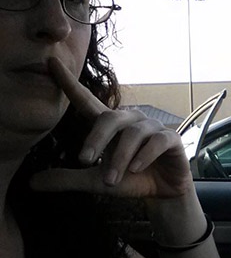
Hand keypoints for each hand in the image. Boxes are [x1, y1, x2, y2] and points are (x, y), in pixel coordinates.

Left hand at [30, 57, 192, 198]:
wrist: (162, 194)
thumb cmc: (130, 180)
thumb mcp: (95, 182)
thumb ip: (68, 179)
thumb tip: (32, 183)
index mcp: (110, 127)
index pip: (86, 101)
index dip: (70, 83)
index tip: (51, 63)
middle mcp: (131, 122)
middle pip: (109, 118)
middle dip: (95, 140)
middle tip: (84, 161)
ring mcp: (153, 128)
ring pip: (133, 134)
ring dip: (121, 158)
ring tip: (113, 179)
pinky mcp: (171, 139)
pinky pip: (157, 141)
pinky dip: (145, 156)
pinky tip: (137, 169)